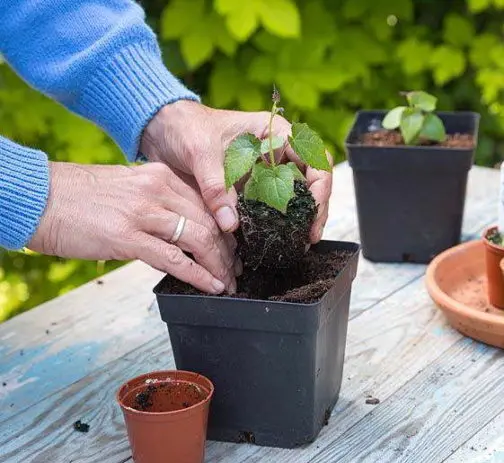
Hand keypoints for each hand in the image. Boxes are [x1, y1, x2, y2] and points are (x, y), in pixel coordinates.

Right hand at [28, 161, 236, 293]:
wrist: (41, 198)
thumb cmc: (81, 198)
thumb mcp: (129, 190)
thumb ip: (157, 206)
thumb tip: (179, 232)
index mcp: (161, 177)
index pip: (207, 204)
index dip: (225, 230)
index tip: (232, 248)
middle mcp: (158, 190)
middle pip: (210, 222)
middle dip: (227, 251)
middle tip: (235, 270)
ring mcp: (144, 212)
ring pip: (199, 239)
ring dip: (219, 266)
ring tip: (227, 282)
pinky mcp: (128, 236)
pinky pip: (175, 258)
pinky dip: (199, 275)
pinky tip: (211, 286)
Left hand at [140, 101, 332, 243]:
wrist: (163, 131)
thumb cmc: (185, 128)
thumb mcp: (200, 152)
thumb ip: (216, 186)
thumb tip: (230, 224)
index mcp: (272, 132)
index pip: (312, 157)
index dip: (321, 184)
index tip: (314, 208)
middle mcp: (273, 152)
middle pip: (310, 180)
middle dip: (316, 208)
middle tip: (310, 236)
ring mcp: (262, 172)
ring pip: (293, 196)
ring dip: (299, 218)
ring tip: (299, 243)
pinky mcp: (249, 188)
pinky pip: (268, 207)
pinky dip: (274, 222)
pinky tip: (273, 239)